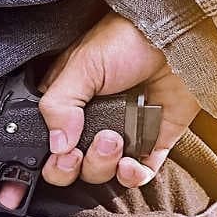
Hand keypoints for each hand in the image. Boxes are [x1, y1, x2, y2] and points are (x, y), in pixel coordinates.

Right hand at [0, 12, 200, 207]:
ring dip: (103, 163)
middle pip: (71, 168)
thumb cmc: (126, 41)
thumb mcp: (82, 65)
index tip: (44, 167)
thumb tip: (56, 145)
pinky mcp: (150, 143)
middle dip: (73, 166)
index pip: (45, 144)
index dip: (43, 163)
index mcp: (67, 106)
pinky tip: (130, 163)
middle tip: (78, 150)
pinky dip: (133, 176)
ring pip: (102, 173)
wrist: (173, 40)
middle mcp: (90, 125)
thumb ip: (60, 105)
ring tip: (113, 138)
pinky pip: (137, 175)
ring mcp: (121, 136)